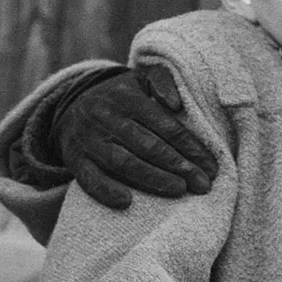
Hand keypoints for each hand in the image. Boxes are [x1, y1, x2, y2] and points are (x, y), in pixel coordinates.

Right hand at [50, 64, 217, 207]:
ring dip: (153, 178)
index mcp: (127, 98)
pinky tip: (127, 202)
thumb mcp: (140, 79)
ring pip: (122, 162)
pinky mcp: (74, 159)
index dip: (190, 147)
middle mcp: (106, 117)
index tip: (210, 166)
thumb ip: (162, 83)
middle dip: (179, 166)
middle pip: (147, 145)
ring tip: (179, 190)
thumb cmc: (120, 96)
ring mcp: (88, 139)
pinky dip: (106, 191)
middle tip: (202, 184)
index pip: (164, 125)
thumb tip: (176, 104)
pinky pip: (88, 178)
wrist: (70, 104)